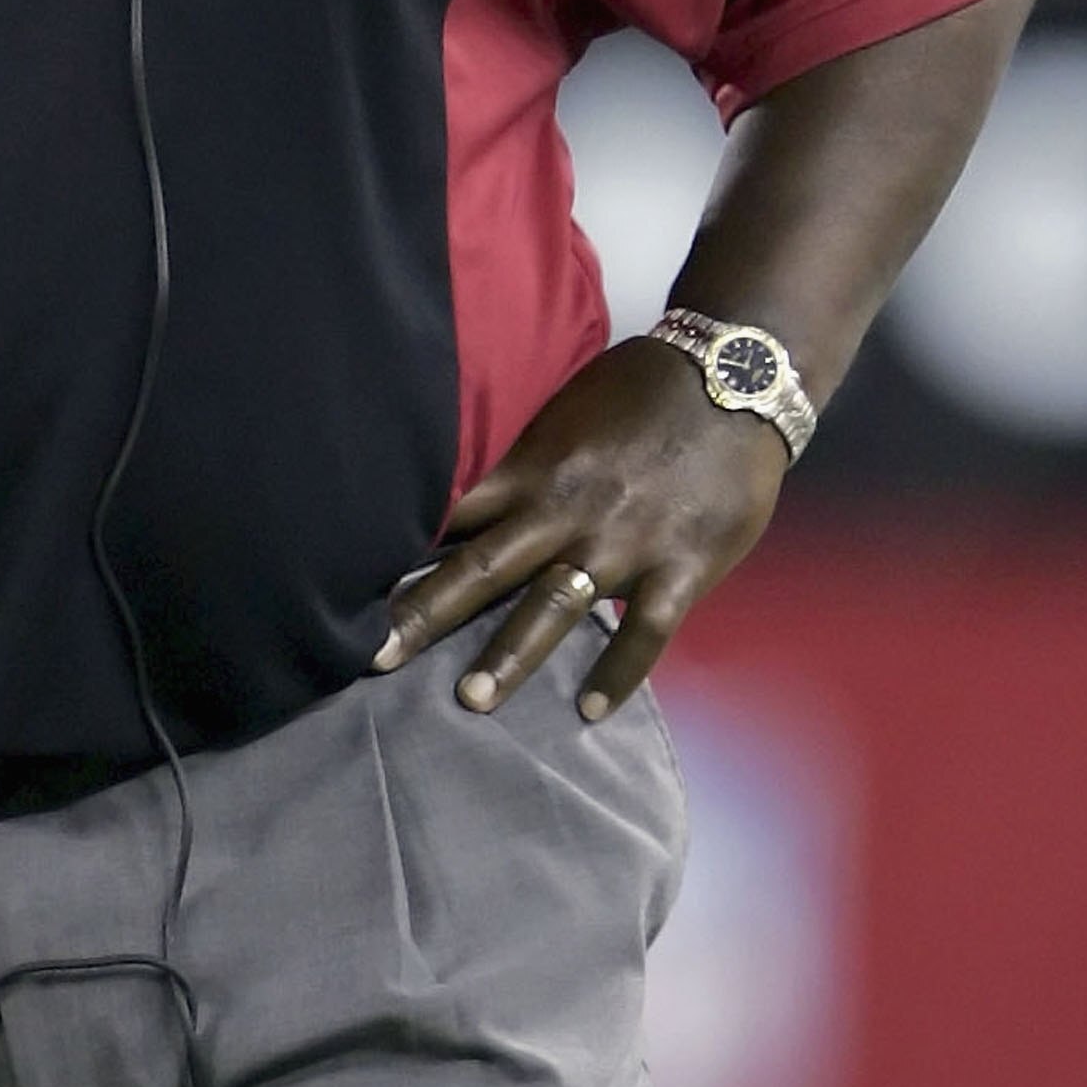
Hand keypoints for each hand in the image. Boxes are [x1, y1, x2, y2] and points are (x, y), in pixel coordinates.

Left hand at [373, 336, 790, 719]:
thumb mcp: (568, 412)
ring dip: (510, 654)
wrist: (734, 376)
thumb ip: (526, 463)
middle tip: (375, 659)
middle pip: (483, 567)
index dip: (403, 551)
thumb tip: (472, 501)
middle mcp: (567, 509)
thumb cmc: (644, 389)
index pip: (454, 515)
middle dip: (427, 614)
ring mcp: (623, 542)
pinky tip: (591, 710)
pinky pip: (643, 631)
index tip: (352, 587)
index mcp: (535, 469)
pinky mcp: (680, 567)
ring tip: (471, 700)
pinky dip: (618, 672)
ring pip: (553, 606)